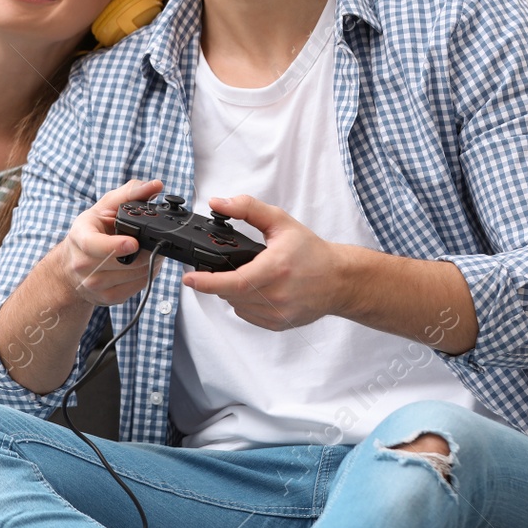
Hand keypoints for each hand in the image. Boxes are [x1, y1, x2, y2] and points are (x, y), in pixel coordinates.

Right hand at [56, 178, 162, 306]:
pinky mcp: (107, 298)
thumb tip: (155, 185)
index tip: (133, 243)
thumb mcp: (104, 207)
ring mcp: (94, 284)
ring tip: (149, 249)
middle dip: (146, 249)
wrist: (71, 265)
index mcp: (80, 238)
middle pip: (124, 262)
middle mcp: (83, 264)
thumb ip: (130, 193)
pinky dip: (147, 274)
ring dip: (151, 262)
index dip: (116, 245)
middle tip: (157, 239)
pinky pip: (138, 287)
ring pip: (136, 275)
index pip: (95, 246)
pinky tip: (142, 263)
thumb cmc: (90, 232)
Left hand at [182, 195, 353, 330]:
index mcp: (276, 268)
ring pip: (237, 306)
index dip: (208, 282)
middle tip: (223, 266)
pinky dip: (243, 303)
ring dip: (231, 292)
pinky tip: (255, 289)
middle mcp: (277, 295)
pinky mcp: (279, 324)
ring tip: (244, 275)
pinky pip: (248, 315)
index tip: (189, 278)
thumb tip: (217, 203)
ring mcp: (278, 313)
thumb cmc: (311, 251)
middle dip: (219, 280)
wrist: (339, 280)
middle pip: (230, 293)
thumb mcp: (280, 221)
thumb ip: (247, 208)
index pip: (235, 282)